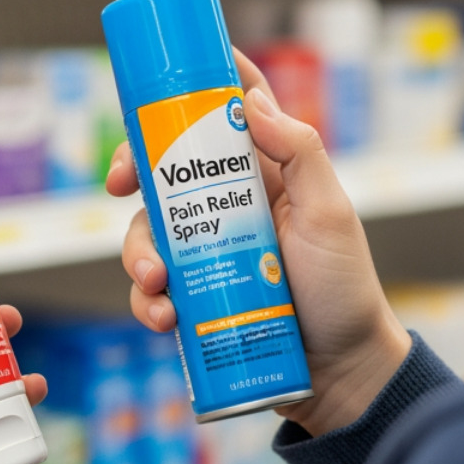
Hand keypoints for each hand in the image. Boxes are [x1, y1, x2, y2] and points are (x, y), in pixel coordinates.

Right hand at [107, 50, 411, 438]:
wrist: (341, 368)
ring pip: (147, 234)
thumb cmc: (344, 286)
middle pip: (164, 173)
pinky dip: (147, 301)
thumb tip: (251, 100)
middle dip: (131, 172)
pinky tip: (166, 316)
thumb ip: (299, 151)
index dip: (183, 99)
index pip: (220, 119)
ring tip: (156, 280)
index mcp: (263, 174)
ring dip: (137, 253)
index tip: (152, 95)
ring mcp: (207, 253)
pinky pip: (152, 291)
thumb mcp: (329, 211)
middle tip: (118, 183)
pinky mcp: (195, 297)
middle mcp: (228, 207)